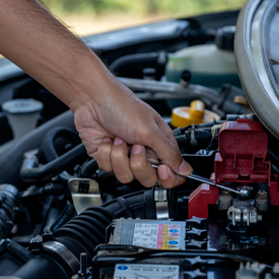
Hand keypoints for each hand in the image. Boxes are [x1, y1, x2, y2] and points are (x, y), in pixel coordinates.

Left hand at [72, 84, 191, 188]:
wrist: (93, 100)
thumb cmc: (122, 106)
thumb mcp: (150, 130)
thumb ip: (169, 153)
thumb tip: (186, 170)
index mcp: (160, 144)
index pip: (172, 173)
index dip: (168, 177)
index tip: (161, 169)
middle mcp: (144, 152)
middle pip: (148, 179)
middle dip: (138, 164)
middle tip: (135, 147)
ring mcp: (125, 155)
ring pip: (126, 176)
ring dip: (119, 156)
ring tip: (119, 138)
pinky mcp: (107, 157)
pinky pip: (108, 169)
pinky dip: (106, 153)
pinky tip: (107, 139)